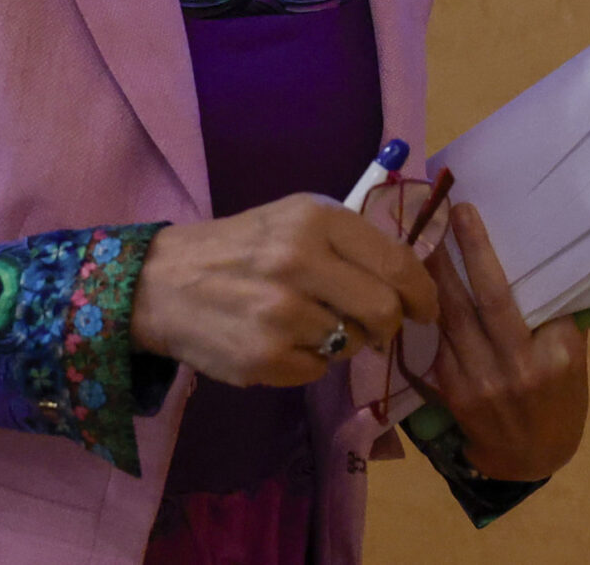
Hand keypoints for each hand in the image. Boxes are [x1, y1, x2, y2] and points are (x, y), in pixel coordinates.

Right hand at [133, 195, 436, 387]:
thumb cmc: (241, 247)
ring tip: (312, 325)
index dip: (423, 293)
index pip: (397, 262)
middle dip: (389, 325)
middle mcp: (300, 261)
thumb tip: (412, 279)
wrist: (162, 282)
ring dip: (344, 341)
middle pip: (384, 310)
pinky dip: (309, 362)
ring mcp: (281, 313)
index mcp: (316, 219)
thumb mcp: (295, 218)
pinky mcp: (263, 357)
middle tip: (379, 328)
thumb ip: (351, 241)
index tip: (427, 309)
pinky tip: (282, 342)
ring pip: (352, 343)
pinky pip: (317, 371)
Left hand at [423, 202, 589, 481]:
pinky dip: (433, 309)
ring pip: (454, 316)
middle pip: (488, 298)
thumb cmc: (561, 402)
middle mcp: (518, 367)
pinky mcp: (453, 390)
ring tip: (430, 235)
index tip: (476, 217)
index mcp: (556, 355)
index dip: (494, 256)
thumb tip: (543, 266)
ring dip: (439, 274)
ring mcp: (481, 381)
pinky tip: (424, 282)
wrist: (529, 459)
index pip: (531, 295)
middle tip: (453, 211)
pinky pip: (441, 341)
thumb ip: (558, 320)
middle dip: (468, 251)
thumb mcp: (575, 361)